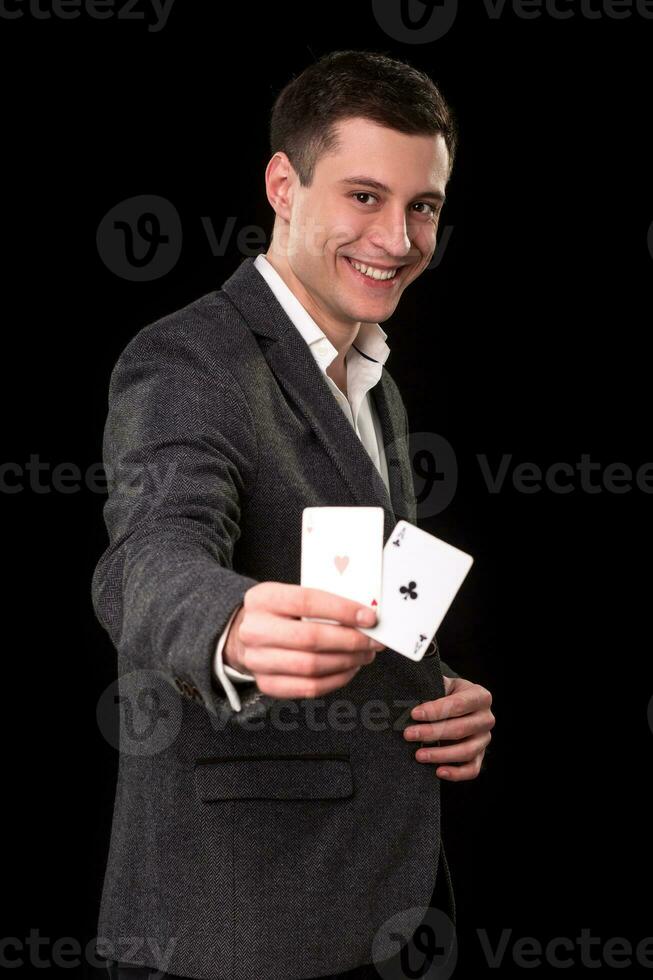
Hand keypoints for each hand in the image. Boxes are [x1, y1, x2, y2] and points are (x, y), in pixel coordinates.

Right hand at [224, 582, 384, 698]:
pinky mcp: (267, 684)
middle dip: (351, 640)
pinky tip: (350, 668)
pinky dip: (337, 679)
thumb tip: (363, 615)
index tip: (369, 617)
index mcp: (263, 598)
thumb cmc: (277, 613)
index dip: (342, 610)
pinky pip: (309, 688)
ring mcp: (258, 660)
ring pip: (312, 666)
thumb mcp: (289, 595)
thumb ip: (320, 602)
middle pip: (311, 638)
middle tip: (374, 640)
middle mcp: (255, 630)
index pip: (307, 601)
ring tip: (365, 653)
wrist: (242, 635)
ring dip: (347, 661)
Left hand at [403, 676, 494, 779]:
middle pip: (461, 729)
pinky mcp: (480, 757)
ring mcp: (484, 739)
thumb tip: (410, 697)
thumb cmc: (448, 694)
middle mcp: (486, 718)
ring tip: (419, 755)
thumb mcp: (444, 685)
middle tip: (408, 734)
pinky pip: (471, 770)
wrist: (459, 706)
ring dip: (440, 754)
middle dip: (432, 732)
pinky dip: (456, 773)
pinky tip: (438, 772)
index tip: (414, 714)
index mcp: (480, 696)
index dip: (435, 710)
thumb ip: (433, 688)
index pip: (458, 704)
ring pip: (466, 751)